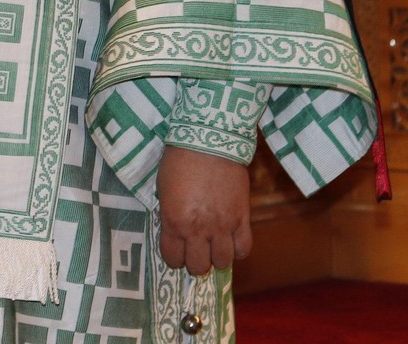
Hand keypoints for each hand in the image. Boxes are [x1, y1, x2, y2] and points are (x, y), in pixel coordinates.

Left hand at [157, 145, 252, 274]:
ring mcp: (222, 226)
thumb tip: (175, 231)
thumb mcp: (163, 190)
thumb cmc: (179, 161)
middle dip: (195, 262)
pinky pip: (244, 248)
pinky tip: (231, 242)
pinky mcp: (242, 218)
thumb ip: (170, 215)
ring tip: (214, 247)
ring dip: (217, 258)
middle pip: (199, 267)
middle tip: (195, 251)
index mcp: (174, 222)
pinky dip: (237, 250)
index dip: (173, 258)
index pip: (172, 258)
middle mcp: (198, 230)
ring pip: (223, 262)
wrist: (209, 142)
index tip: (176, 252)